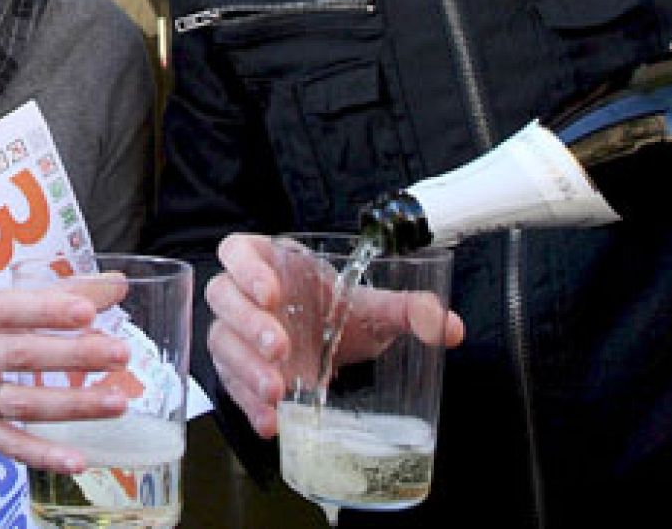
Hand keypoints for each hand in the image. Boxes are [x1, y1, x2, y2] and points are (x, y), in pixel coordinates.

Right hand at [0, 282, 130, 472]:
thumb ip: (57, 293)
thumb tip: (117, 283)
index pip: (8, 308)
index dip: (48, 310)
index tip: (88, 311)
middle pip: (20, 355)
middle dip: (73, 355)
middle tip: (120, 354)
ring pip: (20, 403)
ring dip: (72, 405)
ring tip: (117, 402)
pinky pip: (10, 445)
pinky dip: (44, 454)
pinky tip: (78, 459)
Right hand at [205, 233, 463, 438]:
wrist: (333, 350)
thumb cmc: (340, 314)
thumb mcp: (374, 309)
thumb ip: (410, 310)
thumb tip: (449, 327)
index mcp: (272, 262)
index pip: (239, 250)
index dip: (247, 268)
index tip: (273, 294)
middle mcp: (246, 295)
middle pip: (224, 297)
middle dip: (249, 324)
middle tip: (281, 349)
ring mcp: (236, 334)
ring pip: (221, 341)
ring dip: (245, 367)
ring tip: (278, 391)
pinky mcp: (236, 371)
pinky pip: (229, 384)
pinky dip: (248, 403)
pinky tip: (271, 421)